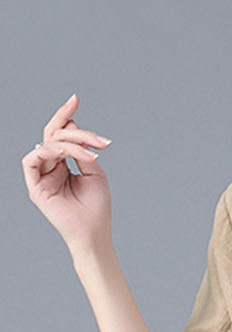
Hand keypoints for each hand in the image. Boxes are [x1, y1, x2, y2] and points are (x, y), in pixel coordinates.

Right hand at [21, 92, 113, 255]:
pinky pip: (33, 158)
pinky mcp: (34, 185)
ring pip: (47, 144)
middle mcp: (50, 167)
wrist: (94, 233)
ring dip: (70, 143)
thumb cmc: (96, 207)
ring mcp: (41, 175)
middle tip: (98, 138)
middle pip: (53, 134)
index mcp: (63, 164)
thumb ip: (83, 150)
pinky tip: (70, 155)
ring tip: (92, 154)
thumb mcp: (95, 173)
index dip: (65, 115)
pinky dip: (52, 152)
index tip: (75, 98)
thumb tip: (72, 126)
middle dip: (75, 130)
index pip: (60, 134)